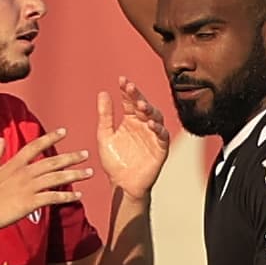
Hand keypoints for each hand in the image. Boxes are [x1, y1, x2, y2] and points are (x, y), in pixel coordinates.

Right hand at [0, 127, 93, 234]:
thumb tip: (1, 139)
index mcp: (13, 164)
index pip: (35, 146)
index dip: (50, 137)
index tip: (64, 131)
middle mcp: (23, 173)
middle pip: (52, 161)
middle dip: (70, 157)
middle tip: (85, 154)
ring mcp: (27, 187)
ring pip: (56, 178)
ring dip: (75, 175)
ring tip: (88, 173)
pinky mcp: (30, 203)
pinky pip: (53, 197)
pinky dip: (67, 196)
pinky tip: (78, 195)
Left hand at [93, 78, 171, 198]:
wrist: (122, 184)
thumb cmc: (114, 161)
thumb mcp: (105, 136)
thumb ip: (105, 115)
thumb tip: (103, 93)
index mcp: (130, 120)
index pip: (130, 101)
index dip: (127, 90)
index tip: (121, 80)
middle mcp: (142, 125)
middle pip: (143, 106)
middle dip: (138, 96)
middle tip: (130, 88)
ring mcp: (152, 136)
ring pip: (155, 118)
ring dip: (149, 110)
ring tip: (140, 105)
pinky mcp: (160, 149)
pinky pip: (162, 136)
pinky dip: (158, 129)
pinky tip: (150, 124)